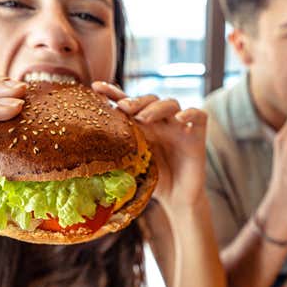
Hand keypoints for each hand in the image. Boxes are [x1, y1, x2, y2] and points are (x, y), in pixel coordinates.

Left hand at [92, 82, 207, 208]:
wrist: (178, 199)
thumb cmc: (155, 182)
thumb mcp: (132, 167)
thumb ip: (117, 157)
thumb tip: (87, 158)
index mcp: (143, 126)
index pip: (128, 104)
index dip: (113, 93)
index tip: (96, 87)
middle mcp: (161, 122)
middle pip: (150, 99)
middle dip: (136, 100)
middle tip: (123, 107)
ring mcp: (179, 127)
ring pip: (171, 103)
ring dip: (156, 107)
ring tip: (144, 117)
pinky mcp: (197, 135)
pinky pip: (199, 116)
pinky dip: (190, 113)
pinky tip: (180, 118)